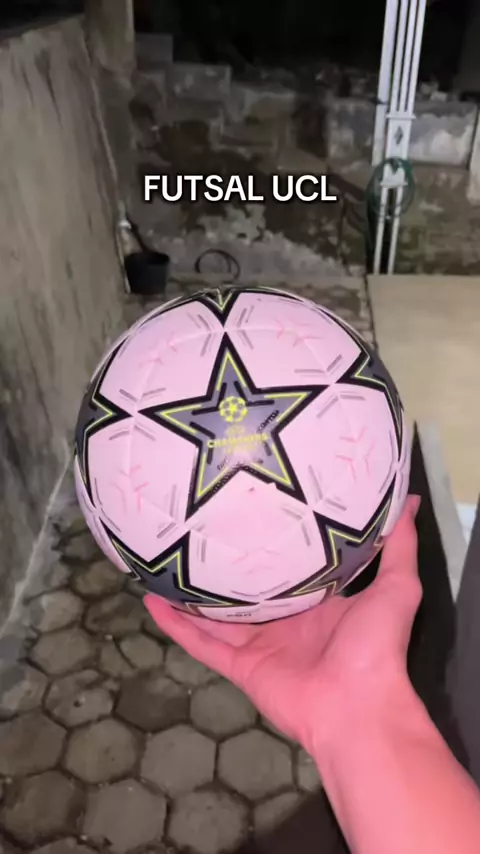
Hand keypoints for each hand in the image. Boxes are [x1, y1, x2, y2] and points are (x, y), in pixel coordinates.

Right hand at [145, 495, 421, 752]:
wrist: (357, 705)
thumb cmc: (375, 646)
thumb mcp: (397, 587)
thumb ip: (399, 547)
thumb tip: (408, 501)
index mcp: (317, 605)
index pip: (288, 569)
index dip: (270, 543)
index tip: (250, 510)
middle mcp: (285, 622)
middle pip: (245, 592)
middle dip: (224, 566)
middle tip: (197, 530)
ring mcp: (259, 646)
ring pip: (215, 616)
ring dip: (189, 594)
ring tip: (164, 561)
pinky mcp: (240, 666)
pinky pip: (202, 643)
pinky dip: (177, 625)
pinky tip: (151, 600)